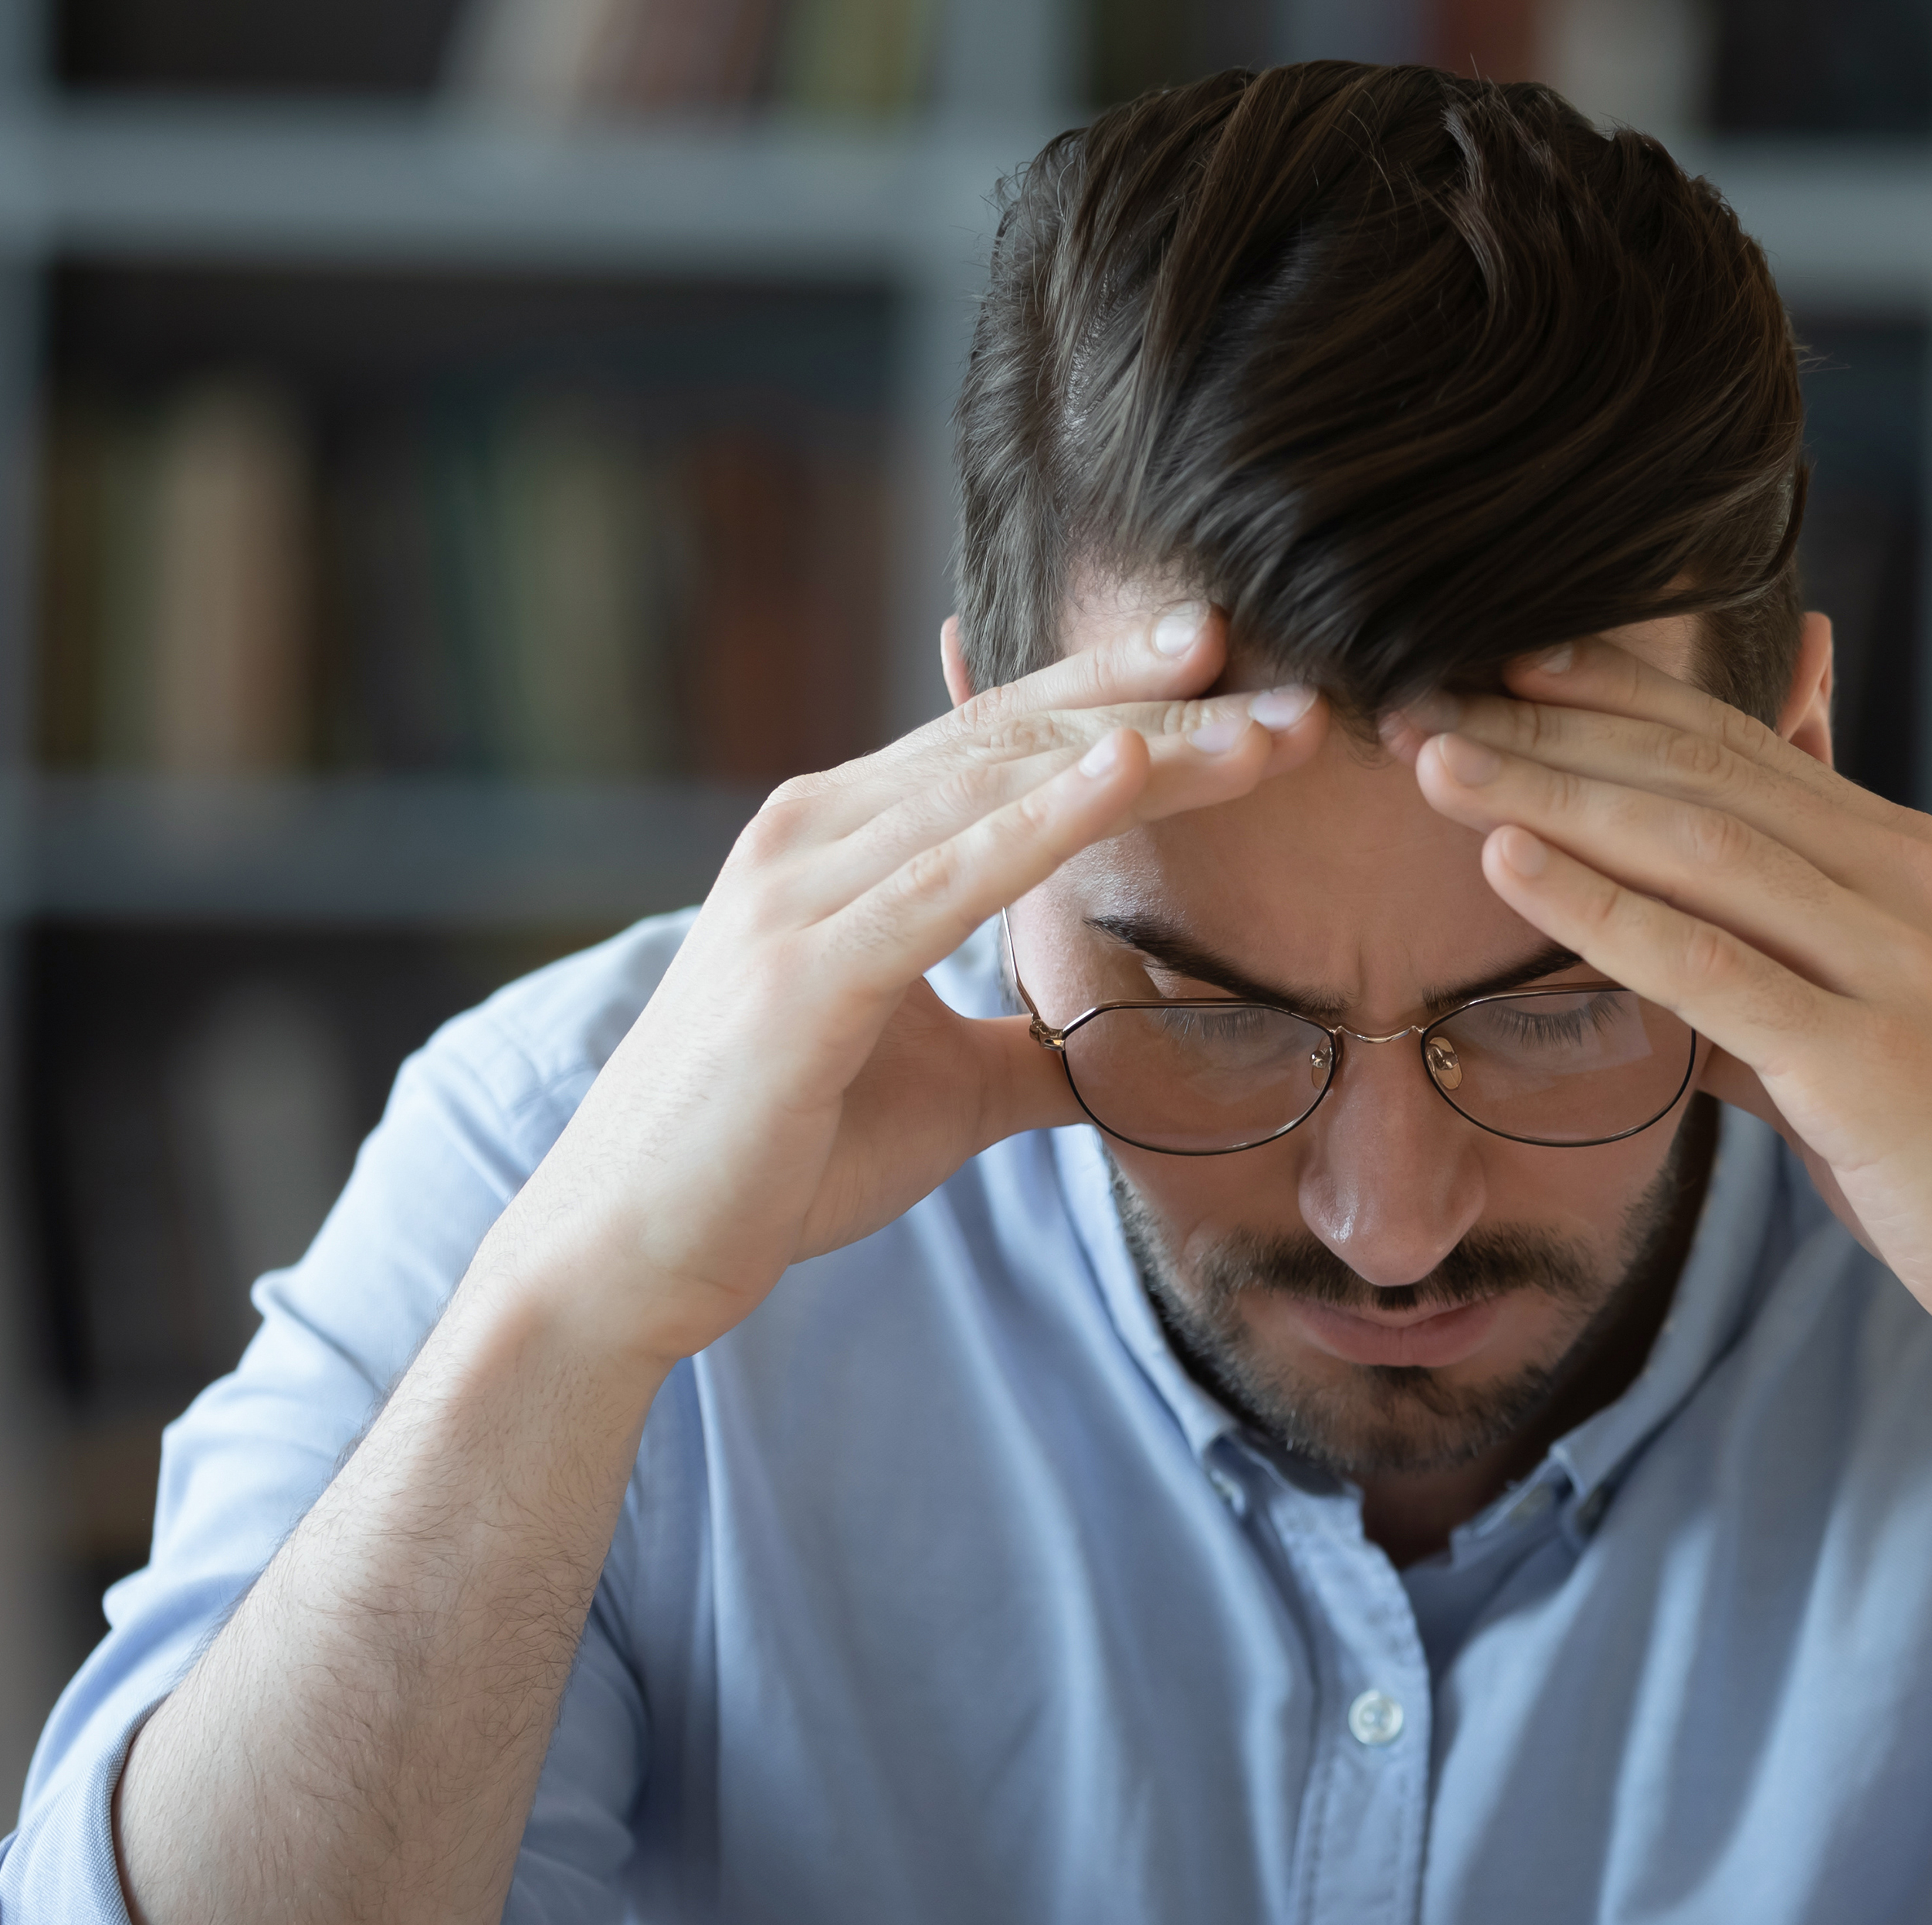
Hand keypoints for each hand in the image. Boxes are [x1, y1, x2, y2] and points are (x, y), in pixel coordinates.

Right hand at [478, 605, 1325, 1373]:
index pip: (1001, 739)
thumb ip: (1027, 1053)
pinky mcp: (807, 971)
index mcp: (840, 840)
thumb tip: (1117, 1061)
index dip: (1119, 695)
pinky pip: (949, 877)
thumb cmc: (773, 1161)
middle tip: (1297, 695)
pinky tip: (1131, 771)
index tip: (1234, 667)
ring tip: (1262, 730)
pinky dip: (1045, 819)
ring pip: (999, 786)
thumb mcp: (941, 1091)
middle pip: (1015, 740)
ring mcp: (801, 892)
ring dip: (1143, 751)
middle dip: (1162, 710)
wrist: (634, 1250)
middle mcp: (814, 834)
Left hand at [1401, 635, 1931, 1425]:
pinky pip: (1715, 967)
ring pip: (1699, 845)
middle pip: (1700, 773)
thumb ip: (1773, 972)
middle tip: (1418, 692)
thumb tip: (1664, 950)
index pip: (1735, 747)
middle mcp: (1906, 885)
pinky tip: (1512, 865)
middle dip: (1552, 726)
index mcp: (1905, 862)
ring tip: (1433, 756)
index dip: (1612, 695)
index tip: (1497, 660)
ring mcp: (1897, 968)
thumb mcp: (1873, 1033)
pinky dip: (1606, 907)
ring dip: (1553, 790)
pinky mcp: (1872, 1066)